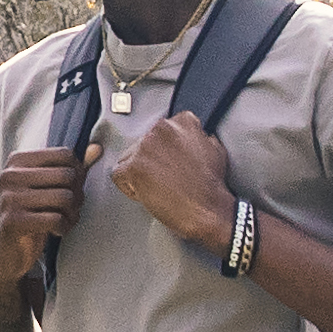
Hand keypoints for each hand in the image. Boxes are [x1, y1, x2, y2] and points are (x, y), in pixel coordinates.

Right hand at [0, 144, 100, 284]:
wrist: (4, 254)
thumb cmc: (30, 216)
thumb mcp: (48, 189)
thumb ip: (71, 168)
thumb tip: (96, 148)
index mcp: (17, 161)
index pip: (64, 154)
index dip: (77, 174)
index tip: (71, 190)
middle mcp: (9, 175)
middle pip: (67, 175)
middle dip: (76, 196)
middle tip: (69, 210)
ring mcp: (9, 198)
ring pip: (64, 197)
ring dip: (72, 214)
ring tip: (64, 222)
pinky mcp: (12, 221)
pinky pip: (55, 219)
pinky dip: (63, 228)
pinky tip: (56, 232)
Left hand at [107, 110, 239, 252]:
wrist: (207, 209)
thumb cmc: (211, 186)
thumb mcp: (214, 149)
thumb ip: (198, 138)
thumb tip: (193, 139)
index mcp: (181, 122)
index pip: (161, 130)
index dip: (164, 149)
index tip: (168, 160)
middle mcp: (161, 130)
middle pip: (143, 143)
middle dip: (150, 160)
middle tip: (163, 177)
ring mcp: (145, 148)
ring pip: (128, 157)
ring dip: (138, 172)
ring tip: (156, 186)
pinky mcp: (134, 168)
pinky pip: (118, 174)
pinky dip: (128, 186)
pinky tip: (145, 193)